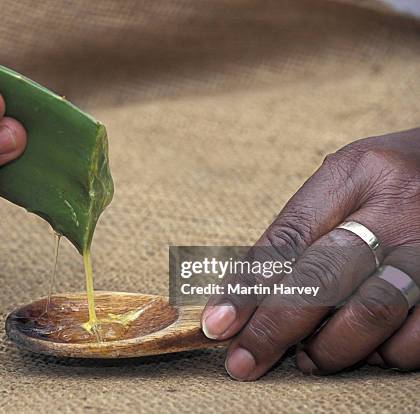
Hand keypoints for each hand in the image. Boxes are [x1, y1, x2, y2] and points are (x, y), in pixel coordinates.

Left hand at [202, 128, 419, 379]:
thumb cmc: (390, 181)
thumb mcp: (344, 184)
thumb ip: (302, 231)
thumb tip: (249, 297)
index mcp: (355, 173)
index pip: (288, 237)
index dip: (246, 286)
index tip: (218, 324)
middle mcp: (398, 205)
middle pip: (322, 277)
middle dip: (273, 328)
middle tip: (243, 360)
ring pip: (370, 311)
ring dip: (328, 348)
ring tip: (307, 359)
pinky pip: (417, 336)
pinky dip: (384, 354)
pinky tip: (366, 351)